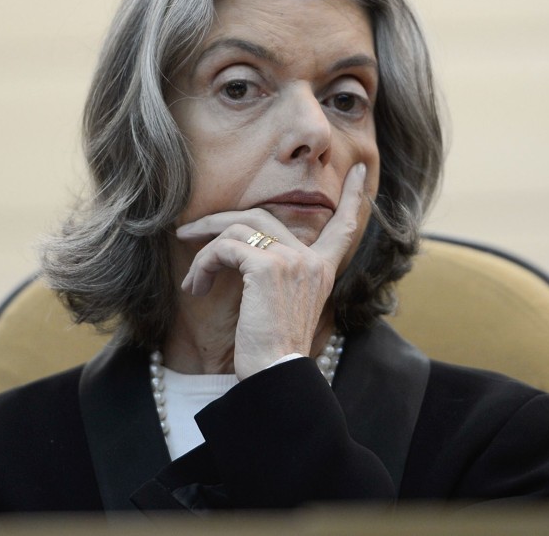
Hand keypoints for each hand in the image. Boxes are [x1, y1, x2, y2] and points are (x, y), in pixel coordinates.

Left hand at [174, 163, 366, 379]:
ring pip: (239, 227)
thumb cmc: (273, 350)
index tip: (361, 171)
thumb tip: (241, 252)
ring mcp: (291, 260)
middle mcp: (311, 260)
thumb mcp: (284, 306)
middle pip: (263, 216)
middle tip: (188, 231)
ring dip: (205, 247)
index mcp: (323, 270)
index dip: (355, 197)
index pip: (344, 226)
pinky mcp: (266, 267)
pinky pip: (224, 248)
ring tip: (190, 275)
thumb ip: (279, 276)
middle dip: (220, 221)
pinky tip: (196, 287)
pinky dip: (203, 264)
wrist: (275, 376)